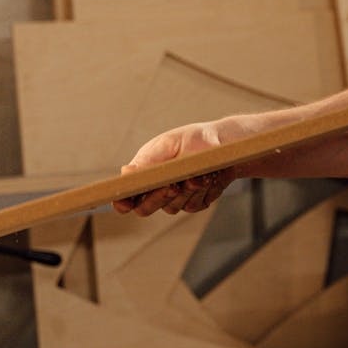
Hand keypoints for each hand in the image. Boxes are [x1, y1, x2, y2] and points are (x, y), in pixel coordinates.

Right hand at [111, 119, 242, 216]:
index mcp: (144, 171)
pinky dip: (203, 192)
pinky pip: (194, 206)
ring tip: (201, 173)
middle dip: (160, 196)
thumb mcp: (171, 145)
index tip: (125, 203)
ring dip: (188, 191)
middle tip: (174, 184)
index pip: (125, 195)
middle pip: (145, 208)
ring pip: (173, 208)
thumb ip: (149, 162)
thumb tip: (125, 172)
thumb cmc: (195, 139)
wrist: (226, 145)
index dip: (121, 202)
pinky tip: (210, 177)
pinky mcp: (193, 202)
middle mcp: (156, 188)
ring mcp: (175, 197)